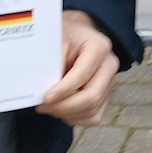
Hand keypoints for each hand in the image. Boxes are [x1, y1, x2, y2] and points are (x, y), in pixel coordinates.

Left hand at [37, 10, 119, 126]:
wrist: (78, 35)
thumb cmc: (66, 36)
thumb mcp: (56, 40)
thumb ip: (52, 62)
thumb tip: (41, 88)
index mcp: (99, 47)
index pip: (83, 75)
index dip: (63, 90)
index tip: (45, 98)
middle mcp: (109, 65)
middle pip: (92, 97)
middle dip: (64, 107)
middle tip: (42, 106)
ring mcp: (110, 82)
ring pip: (92, 111)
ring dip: (67, 114)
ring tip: (49, 107)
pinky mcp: (106, 95)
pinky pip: (93, 117)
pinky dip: (75, 118)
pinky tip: (61, 109)